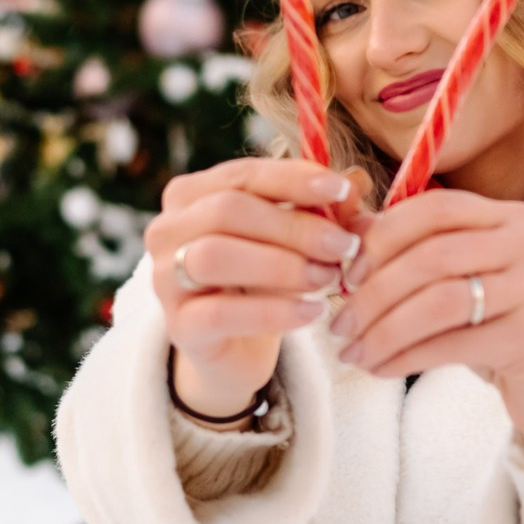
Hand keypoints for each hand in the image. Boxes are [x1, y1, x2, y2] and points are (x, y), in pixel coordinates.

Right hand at [145, 157, 369, 413]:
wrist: (237, 349)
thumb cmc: (265, 280)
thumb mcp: (296, 240)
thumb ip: (322, 209)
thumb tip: (357, 180)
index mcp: (192, 194)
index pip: (242, 174)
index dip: (294, 179)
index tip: (342, 191)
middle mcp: (168, 229)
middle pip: (228, 210)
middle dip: (294, 227)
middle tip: (344, 246)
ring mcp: (165, 278)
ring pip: (215, 256)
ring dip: (281, 266)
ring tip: (327, 279)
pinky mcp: (179, 326)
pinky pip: (221, 313)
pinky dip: (273, 312)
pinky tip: (312, 313)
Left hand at [326, 188, 523, 448]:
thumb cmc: (505, 333)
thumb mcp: (464, 285)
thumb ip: (415, 253)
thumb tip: (346, 230)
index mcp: (513, 219)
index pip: (436, 207)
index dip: (383, 236)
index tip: (346, 274)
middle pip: (432, 255)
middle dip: (374, 292)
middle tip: (340, 324)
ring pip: (439, 301)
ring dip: (384, 329)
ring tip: (353, 352)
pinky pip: (452, 343)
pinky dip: (406, 357)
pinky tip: (381, 369)